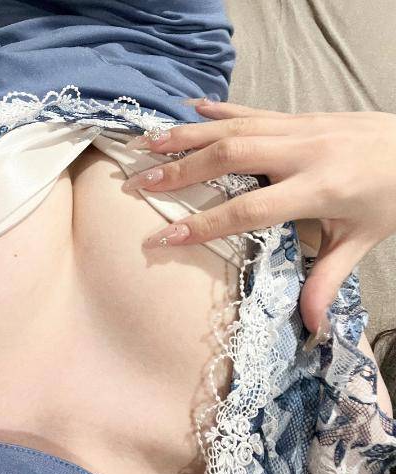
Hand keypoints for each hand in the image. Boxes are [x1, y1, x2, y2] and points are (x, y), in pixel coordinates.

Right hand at [122, 100, 395, 336]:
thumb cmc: (393, 196)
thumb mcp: (363, 240)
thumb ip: (329, 280)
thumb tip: (309, 328)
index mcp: (320, 187)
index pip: (249, 209)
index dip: (205, 224)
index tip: (165, 236)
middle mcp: (303, 151)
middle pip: (229, 156)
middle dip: (180, 170)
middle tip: (139, 181)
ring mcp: (299, 128)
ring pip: (233, 127)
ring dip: (187, 135)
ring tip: (148, 143)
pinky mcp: (298, 116)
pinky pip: (251, 109)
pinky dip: (218, 110)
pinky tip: (190, 109)